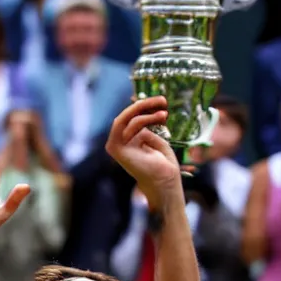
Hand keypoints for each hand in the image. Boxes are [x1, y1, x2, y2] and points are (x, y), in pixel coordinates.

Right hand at [106, 96, 180, 210]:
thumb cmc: (163, 164)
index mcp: (128, 141)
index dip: (143, 107)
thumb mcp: (156, 139)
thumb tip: (144, 109)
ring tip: (164, 112)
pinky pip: (127, 125)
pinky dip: (144, 118)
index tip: (160, 101)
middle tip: (162, 100)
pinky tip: (159, 119)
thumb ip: (147, 126)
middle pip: (126, 116)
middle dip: (144, 105)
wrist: (163, 181)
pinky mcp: (115, 148)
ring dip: (145, 110)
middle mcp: (119, 143)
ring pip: (125, 118)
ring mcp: (115, 146)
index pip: (130, 118)